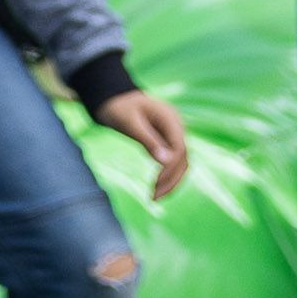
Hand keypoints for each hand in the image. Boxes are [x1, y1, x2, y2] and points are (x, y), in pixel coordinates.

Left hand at [96, 88, 193, 204]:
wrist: (114, 99)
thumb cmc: (119, 107)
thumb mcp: (129, 122)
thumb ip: (147, 139)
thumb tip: (166, 161)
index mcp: (171, 118)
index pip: (179, 148)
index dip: (170, 168)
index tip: (156, 183)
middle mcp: (176, 127)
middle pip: (183, 159)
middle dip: (171, 180)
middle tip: (153, 197)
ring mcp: (173, 135)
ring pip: (180, 164)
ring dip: (171, 182)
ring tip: (154, 197)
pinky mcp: (166, 143)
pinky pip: (172, 163)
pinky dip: (166, 176)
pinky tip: (156, 189)